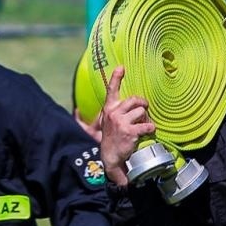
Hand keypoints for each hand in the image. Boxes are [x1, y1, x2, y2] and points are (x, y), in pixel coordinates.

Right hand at [98, 66, 154, 187]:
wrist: (110, 158)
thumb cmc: (107, 140)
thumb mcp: (96, 127)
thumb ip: (87, 119)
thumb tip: (75, 112)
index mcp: (108, 109)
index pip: (111, 90)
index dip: (116, 77)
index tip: (121, 67)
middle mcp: (114, 113)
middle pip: (134, 99)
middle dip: (142, 103)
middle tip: (144, 109)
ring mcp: (122, 122)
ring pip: (141, 111)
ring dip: (146, 117)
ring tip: (144, 124)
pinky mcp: (131, 132)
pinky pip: (147, 125)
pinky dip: (151, 128)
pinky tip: (149, 131)